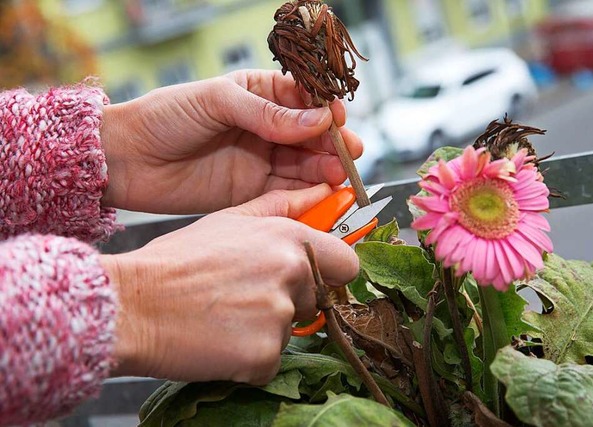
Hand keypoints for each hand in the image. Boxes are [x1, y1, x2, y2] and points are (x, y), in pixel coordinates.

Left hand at [100, 70, 362, 213]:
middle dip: (333, 144)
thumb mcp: (217, 101)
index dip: (325, 110)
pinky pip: (288, 192)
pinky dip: (309, 193)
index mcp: (259, 94)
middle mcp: (266, 127)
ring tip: (341, 174)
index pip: (305, 99)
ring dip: (326, 169)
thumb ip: (267, 113)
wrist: (128, 159)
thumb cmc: (165, 116)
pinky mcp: (252, 191)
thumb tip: (318, 119)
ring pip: (305, 165)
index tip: (337, 121)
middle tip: (348, 154)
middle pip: (312, 136)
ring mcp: (261, 159)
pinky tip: (324, 192)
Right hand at [102, 185, 358, 383]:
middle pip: (317, 301)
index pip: (347, 265)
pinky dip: (249, 358)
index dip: (329, 276)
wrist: (132, 304)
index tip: (313, 282)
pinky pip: (269, 361)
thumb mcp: (228, 220)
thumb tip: (321, 192)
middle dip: (290, 303)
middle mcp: (291, 273)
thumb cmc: (176, 261)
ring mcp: (279, 316)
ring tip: (225, 317)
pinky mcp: (263, 354)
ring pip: (291, 332)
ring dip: (265, 331)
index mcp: (289, 239)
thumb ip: (280, 206)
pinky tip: (218, 340)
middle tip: (244, 298)